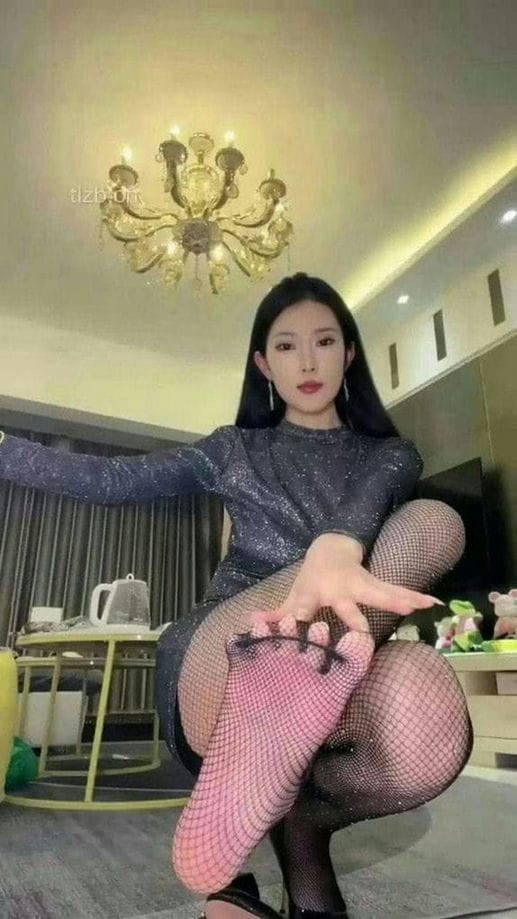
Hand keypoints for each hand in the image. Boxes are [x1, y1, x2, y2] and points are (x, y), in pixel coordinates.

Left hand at [253, 534, 442, 632]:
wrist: (331, 549)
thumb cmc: (312, 581)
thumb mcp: (293, 595)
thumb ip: (277, 614)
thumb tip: (252, 626)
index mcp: (314, 593)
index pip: (304, 608)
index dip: (299, 617)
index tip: (297, 628)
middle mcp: (338, 589)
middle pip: (347, 603)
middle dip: (354, 615)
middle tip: (364, 630)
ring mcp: (360, 584)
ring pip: (380, 593)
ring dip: (398, 600)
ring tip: (419, 607)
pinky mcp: (378, 584)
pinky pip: (398, 592)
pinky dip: (415, 597)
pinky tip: (434, 603)